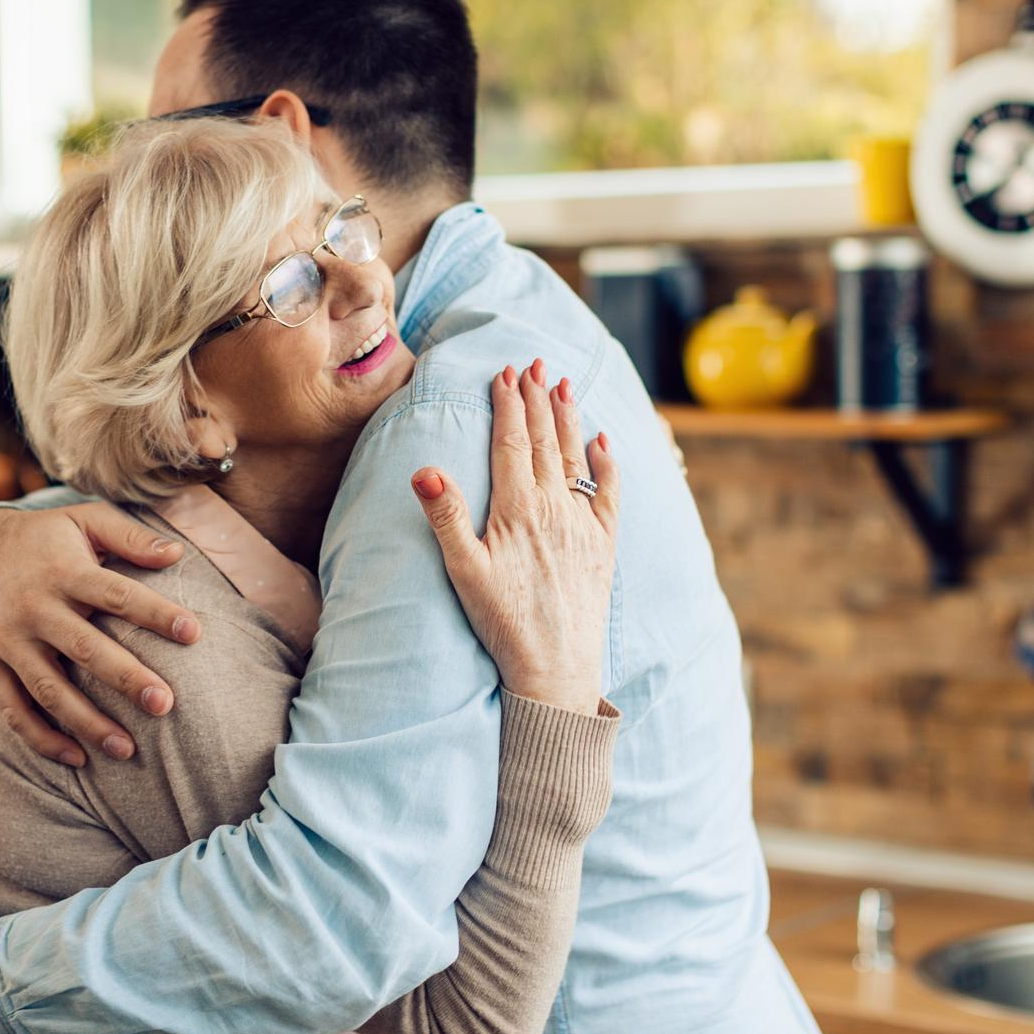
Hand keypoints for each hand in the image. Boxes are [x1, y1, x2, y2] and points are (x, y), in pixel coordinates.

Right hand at [0, 501, 202, 765]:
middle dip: (125, 678)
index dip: (155, 614)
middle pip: (84, 648)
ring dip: (86, 723)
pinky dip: (42, 738)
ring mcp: (9, 641)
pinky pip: (14, 709)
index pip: (117, 594)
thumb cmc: (48, 538)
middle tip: (165, 705)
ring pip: (48, 689)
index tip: (194, 633)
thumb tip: (176, 554)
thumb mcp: (86, 519)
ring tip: (127, 750)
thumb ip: (130, 536)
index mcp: (65, 571)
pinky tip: (78, 759)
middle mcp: (34, 608)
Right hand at [410, 361, 620, 713]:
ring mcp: (583, 526)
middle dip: (537, 400)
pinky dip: (607, 464)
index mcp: (517, 510)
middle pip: (543, 443)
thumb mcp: (463, 571)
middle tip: (534, 365)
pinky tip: (604, 441)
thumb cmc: (502, 623)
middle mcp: (554, 510)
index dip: (508, 406)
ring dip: (568, 419)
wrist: (555, 668)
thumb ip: (446, 516)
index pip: (511, 444)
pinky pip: (609, 494)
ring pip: (574, 459)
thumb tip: (424, 469)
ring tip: (562, 385)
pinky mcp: (603, 546)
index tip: (506, 374)